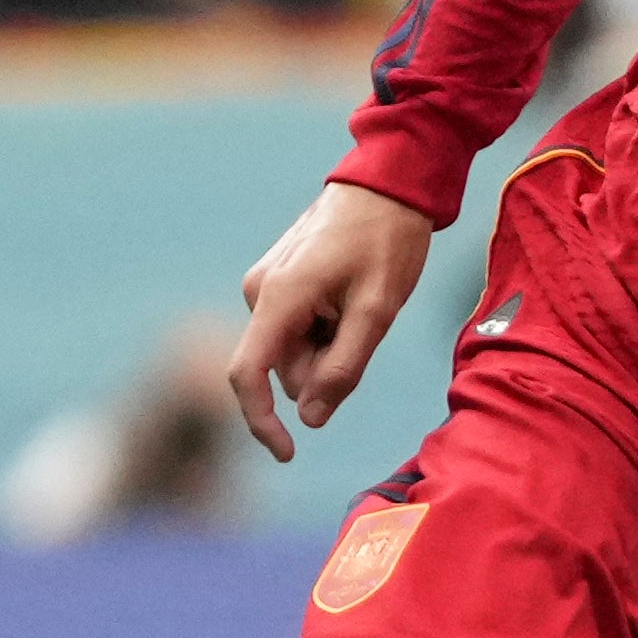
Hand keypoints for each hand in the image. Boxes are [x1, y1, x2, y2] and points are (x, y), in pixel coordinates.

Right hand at [228, 182, 436, 460]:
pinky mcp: (276, 281)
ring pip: (292, 351)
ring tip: (360, 306)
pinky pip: (295, 329)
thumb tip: (311, 419)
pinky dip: (324, 331)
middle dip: (323, 370)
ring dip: (327, 348)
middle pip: (282, 369)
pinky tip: (350, 299)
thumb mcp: (377, 312)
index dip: (262, 422)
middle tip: (366, 328)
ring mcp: (265, 284)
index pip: (248, 375)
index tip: (288, 453)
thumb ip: (343, 368)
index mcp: (279, 297)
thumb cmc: (388, 242)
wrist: (389, 183)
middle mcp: (259, 291)